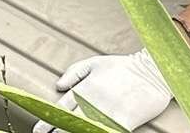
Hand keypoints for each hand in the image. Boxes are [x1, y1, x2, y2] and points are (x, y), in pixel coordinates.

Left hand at [33, 49, 171, 132]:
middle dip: (56, 131)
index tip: (38, 129)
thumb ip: (74, 72)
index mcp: (85, 87)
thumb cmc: (122, 67)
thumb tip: (58, 85)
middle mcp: (94, 102)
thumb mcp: (95, 63)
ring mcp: (108, 114)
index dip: (48, 120)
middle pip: (69, 122)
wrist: (151, 72)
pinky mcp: (123, 123)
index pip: (61, 108)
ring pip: (84, 130)